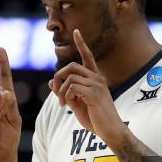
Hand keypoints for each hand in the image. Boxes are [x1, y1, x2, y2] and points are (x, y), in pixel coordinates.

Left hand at [49, 29, 126, 144]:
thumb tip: (51, 82)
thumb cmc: (95, 119)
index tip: (76, 31)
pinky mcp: (93, 93)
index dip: (81, 44)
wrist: (110, 131)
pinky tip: (67, 105)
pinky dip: (65, 95)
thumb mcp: (76, 104)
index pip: (88, 57)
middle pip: (71, 66)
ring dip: (60, 91)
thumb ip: (65, 92)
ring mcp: (96, 85)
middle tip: (56, 91)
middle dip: (59, 76)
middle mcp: (97, 78)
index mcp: (95, 79)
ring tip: (61, 103)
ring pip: (69, 78)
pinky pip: (72, 87)